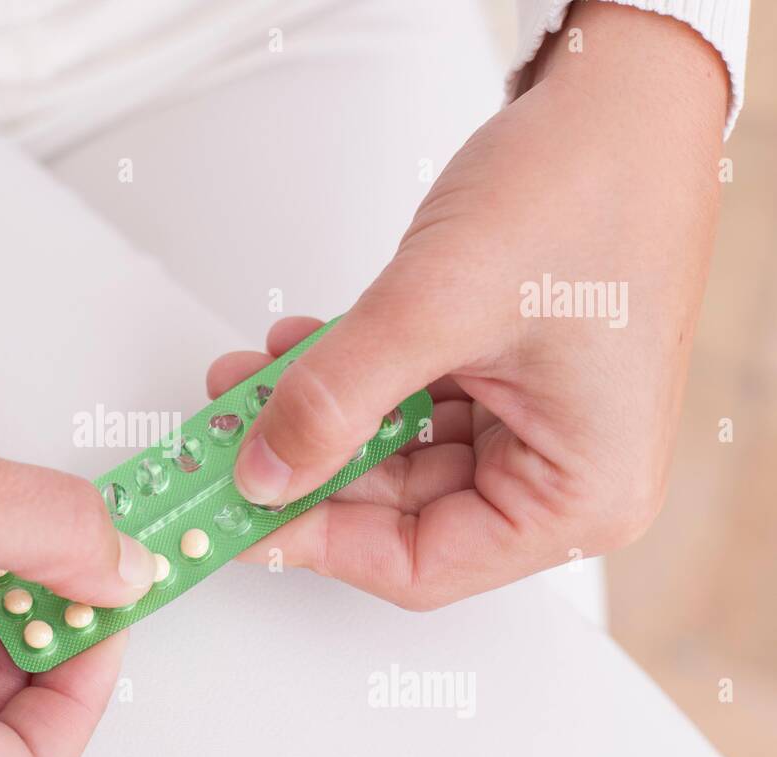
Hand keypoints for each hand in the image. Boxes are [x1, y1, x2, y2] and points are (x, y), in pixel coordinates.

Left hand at [211, 2, 728, 608]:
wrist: (622, 98)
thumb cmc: (591, 187)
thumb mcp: (437, 306)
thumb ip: (338, 398)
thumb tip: (263, 469)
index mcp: (581, 494)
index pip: (420, 565)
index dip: (318, 540)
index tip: (241, 513)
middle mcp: (561, 474)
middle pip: (398, 511)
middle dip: (305, 463)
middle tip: (228, 440)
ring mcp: (531, 426)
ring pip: (392, 453)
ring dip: (317, 414)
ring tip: (252, 379)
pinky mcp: (503, 381)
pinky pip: (406, 403)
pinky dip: (350, 379)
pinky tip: (302, 350)